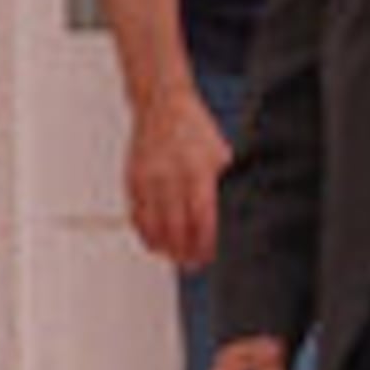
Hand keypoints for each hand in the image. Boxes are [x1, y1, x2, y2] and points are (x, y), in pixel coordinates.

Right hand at [125, 89, 230, 270]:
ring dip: (165, 248)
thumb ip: (225, 185)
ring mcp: (148, 179)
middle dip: (186, 252)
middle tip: (194, 264)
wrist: (162, 106)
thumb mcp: (222, 155)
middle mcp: (170, 176)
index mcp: (198, 170)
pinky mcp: (132, 181)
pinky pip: (136, 216)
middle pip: (176, 228)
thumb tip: (238, 215)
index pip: (202, 218)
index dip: (206, 243)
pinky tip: (156, 242)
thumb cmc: (195, 130)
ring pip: (153, 227)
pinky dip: (146, 234)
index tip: (210, 255)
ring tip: (176, 258)